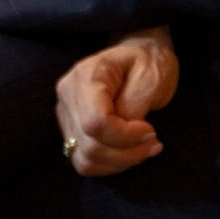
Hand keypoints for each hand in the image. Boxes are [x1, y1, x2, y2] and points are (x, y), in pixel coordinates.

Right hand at [55, 26, 177, 176]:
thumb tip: (124, 133)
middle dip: (128, 152)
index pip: (95, 122)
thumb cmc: (149, 62)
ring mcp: (65, 112)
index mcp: (85, 76)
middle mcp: (67, 94)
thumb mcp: (151, 76)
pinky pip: (83, 161)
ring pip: (85, 158)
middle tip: (154, 142)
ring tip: (143, 149)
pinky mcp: (70, 127)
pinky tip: (127, 153)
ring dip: (119, 162)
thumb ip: (134, 105)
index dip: (125, 136)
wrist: (141, 53)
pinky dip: (108, 165)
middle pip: (90, 144)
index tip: (151, 131)